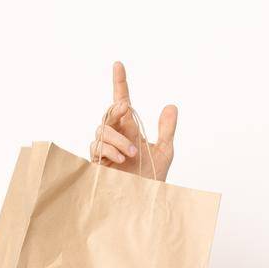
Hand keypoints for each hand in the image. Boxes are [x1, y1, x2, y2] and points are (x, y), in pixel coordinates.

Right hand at [89, 59, 177, 182]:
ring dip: (117, 139)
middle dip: (115, 108)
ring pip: (102, 130)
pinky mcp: (98, 163)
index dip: (120, 83)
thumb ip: (166, 130)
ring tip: (132, 153)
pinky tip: (121, 159)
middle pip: (108, 113)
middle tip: (125, 108)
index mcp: (130, 130)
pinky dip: (110, 150)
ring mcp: (106, 149)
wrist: (144, 203)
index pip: (122, 102)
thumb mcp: (164, 152)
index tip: (119, 65)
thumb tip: (171, 106)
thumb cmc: (153, 179)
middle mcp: (116, 136)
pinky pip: (97, 148)